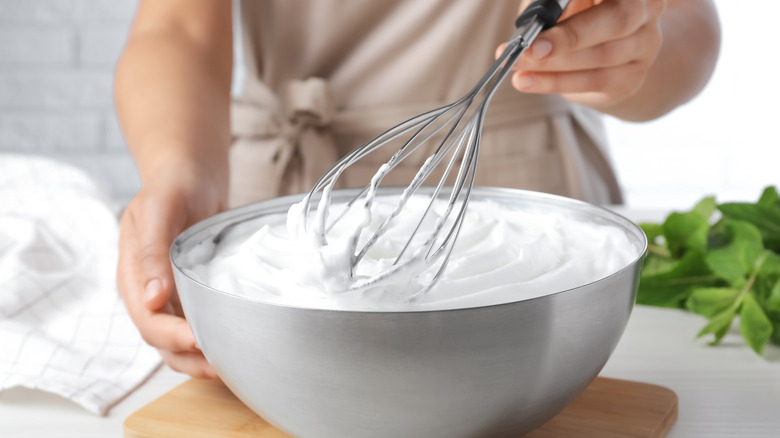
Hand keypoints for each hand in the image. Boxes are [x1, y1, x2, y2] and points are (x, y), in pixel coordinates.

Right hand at [117, 162, 226, 377]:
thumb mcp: (160, 209)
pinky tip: (234, 347)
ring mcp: (170, 296)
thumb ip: (153, 251)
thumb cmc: (173, 188)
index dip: (172, 336)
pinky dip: (212, 341)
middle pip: (162, 340)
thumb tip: (153, 298)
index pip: (148, 320)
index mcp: (133, 276)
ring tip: (231, 366)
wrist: (190, 177)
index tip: (200, 341)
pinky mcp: (191, 295)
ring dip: (200, 359)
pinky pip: (197, 326)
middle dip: (190, 356)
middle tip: (224, 363)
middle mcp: (149, 292)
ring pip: (178, 342)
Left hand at [502, 0, 666, 110]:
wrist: (602, 48)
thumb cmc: (576, 12)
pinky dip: (554, 82)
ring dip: (552, 65)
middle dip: (570, 37)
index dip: (576, 1)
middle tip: (531, 47)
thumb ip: (551, 1)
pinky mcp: (631, 77)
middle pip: (616, 21)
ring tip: (517, 66)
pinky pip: (593, 81)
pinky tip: (526, 80)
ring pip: (601, 57)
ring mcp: (644, 46)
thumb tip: (533, 19)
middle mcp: (647, 10)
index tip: (548, 7)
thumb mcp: (564, 0)